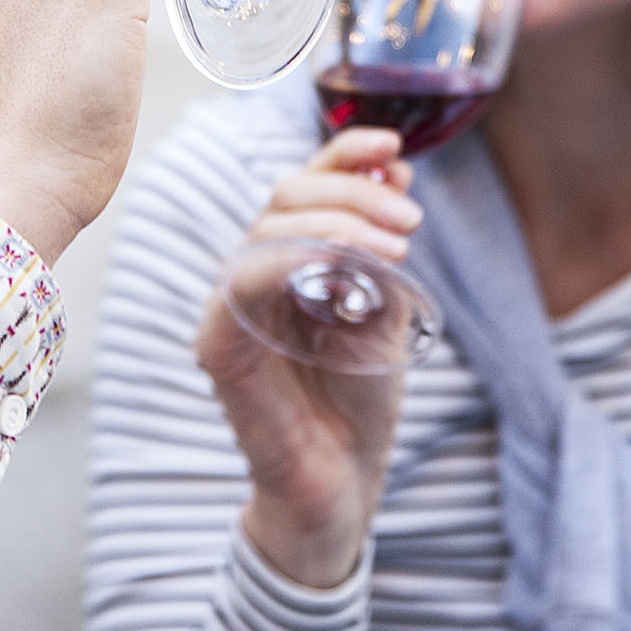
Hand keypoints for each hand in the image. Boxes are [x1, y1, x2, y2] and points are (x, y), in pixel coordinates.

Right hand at [200, 128, 420, 587]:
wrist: (343, 483)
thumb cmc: (358, 400)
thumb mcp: (387, 310)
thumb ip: (382, 250)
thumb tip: (397, 175)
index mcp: (287, 259)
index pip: (304, 186)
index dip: (344, 155)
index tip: (395, 148)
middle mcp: (250, 275)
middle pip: (285, 198)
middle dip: (352, 193)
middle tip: (410, 218)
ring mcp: (229, 309)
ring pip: (266, 231)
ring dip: (336, 224)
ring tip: (397, 244)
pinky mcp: (219, 346)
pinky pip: (244, 283)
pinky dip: (292, 260)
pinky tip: (346, 269)